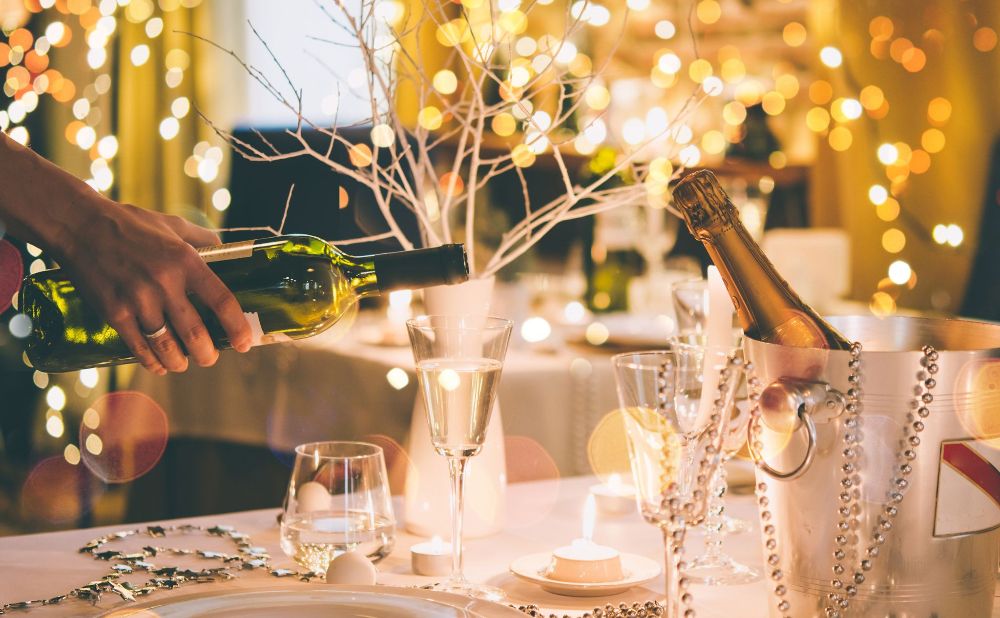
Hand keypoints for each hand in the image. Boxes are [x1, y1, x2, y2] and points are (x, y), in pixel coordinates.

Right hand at [58, 198, 251, 374]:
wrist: (80, 225)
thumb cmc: (131, 224)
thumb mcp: (174, 225)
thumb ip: (203, 241)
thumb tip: (229, 254)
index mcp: (186, 261)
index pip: (222, 301)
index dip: (237, 327)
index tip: (245, 342)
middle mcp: (164, 283)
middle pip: (195, 334)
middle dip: (208, 354)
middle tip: (211, 357)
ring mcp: (138, 300)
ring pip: (167, 347)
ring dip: (180, 362)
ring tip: (184, 363)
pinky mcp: (114, 312)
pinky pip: (139, 347)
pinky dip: (152, 362)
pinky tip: (159, 365)